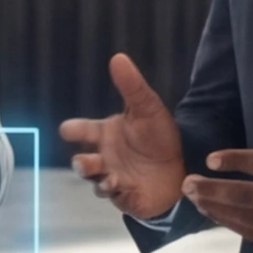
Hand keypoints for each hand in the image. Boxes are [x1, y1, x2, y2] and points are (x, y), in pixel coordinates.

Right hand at [63, 53, 191, 220]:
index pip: (80, 131)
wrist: (184, 165)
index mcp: (104, 134)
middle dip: (81, 162)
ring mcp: (111, 177)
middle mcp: (103, 156)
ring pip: (93, 179)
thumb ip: (131, 86)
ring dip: (96, 177)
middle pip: (81, 161)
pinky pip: (111, 194)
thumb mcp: (148, 108)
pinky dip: (112, 189)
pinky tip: (118, 183)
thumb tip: (118, 57)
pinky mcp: (123, 195)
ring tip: (105, 174)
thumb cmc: (160, 137)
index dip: (72, 130)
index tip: (68, 130)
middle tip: (85, 161)